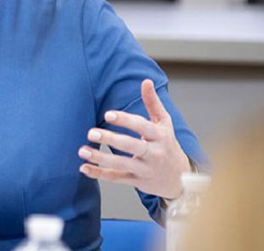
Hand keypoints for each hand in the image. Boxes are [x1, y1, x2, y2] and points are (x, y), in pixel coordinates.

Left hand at [78, 79, 190, 198]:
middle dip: (110, 139)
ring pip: (122, 164)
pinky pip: (117, 178)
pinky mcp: (138, 182)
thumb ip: (153, 102)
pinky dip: (99, 174)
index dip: (125, 120)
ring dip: (100, 158)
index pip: (142, 126)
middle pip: (131, 146)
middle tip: (91, 132)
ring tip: (82, 150)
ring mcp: (145, 169)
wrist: (181, 178)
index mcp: (160, 135)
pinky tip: (84, 168)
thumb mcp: (164, 123)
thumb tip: (146, 81)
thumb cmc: (168, 144)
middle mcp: (154, 153)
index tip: (107, 114)